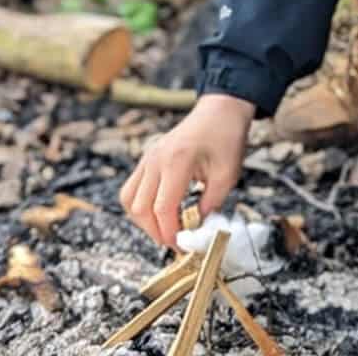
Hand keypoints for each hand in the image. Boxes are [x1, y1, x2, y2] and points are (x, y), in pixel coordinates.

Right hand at [119, 94, 254, 247]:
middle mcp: (155, 159)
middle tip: (175, 243)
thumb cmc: (227, 138)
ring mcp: (147, 158)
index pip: (162, 208)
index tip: (183, 247)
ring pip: (129, 199)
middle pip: (140, 208)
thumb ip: (211, 205)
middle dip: (155, 232)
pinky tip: (160, 213)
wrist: (219, 111)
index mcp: (177, 161)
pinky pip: (132, 189)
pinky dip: (141, 206)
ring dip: (143, 221)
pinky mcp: (147, 159)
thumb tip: (197, 232)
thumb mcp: (227, 175)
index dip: (170, 233)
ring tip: (166, 230)